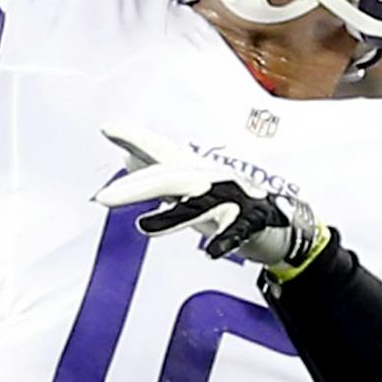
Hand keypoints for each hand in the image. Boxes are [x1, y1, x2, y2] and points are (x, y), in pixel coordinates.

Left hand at [95, 123, 327, 272]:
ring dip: (173, 218)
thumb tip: (126, 156)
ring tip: (144, 228)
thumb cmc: (227, 201)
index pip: (160, 151)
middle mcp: (212, 178)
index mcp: (195, 170)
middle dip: (138, 187)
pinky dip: (225, 241)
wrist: (278, 220)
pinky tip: (214, 252)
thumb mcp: (190, 187)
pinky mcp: (251, 222)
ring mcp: (233, 199)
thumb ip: (160, 171)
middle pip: (172, 179)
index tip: (108, 129)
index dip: (136, 138)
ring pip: (200, 206)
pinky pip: (236, 232)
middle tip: (103, 199)